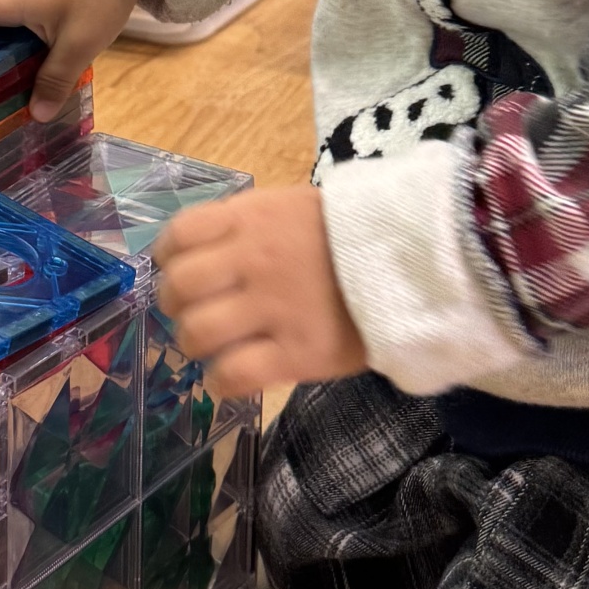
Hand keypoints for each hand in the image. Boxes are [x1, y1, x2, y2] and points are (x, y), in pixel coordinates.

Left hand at [153, 185, 367, 396]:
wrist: (420, 262)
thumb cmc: (358, 233)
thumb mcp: (298, 207)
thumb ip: (250, 225)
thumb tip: (204, 250)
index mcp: (253, 217)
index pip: (181, 234)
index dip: (168, 257)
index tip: (176, 270)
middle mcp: (255, 260)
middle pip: (179, 288)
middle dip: (174, 306)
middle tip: (192, 314)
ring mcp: (275, 308)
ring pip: (197, 333)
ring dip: (195, 345)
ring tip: (213, 348)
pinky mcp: (298, 353)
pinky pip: (233, 375)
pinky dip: (221, 382)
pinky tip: (229, 379)